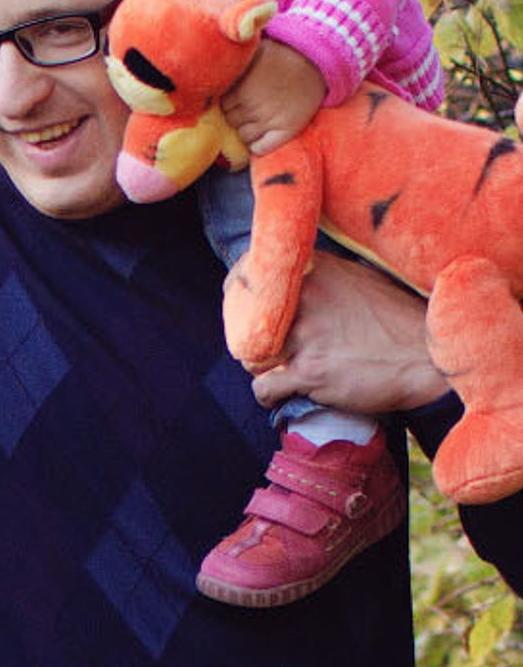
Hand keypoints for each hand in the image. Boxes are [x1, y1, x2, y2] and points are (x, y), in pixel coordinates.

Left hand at [224, 40, 326, 156]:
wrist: (318, 61)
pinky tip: (260, 140)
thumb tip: (218, 63)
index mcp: (240, 88)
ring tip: (254, 123)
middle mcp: (251, 106)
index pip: (222, 106)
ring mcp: (269, 119)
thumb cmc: (285, 54)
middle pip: (230, 122)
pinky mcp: (287, 129)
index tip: (235, 102)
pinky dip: (257, 147)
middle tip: (246, 112)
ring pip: (243, 136)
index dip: (227, 105)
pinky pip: (261, 148)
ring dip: (245, 132)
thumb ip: (236, 61)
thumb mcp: (255, 51)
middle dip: (235, 118)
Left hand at [249, 251, 448, 416]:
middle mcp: (307, 297)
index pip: (248, 275)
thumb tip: (285, 284)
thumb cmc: (395, 321)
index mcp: (315, 271)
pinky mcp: (310, 371)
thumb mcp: (359, 282)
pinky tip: (287, 392)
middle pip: (242, 321)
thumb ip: (319, 280)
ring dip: (264, 368)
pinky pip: (262, 388)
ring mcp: (307, 334)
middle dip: (252, 339)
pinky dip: (269, 395)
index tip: (240, 310)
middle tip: (270, 349)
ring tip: (287, 369)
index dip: (237, 297)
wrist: (429, 358)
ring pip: (250, 357)